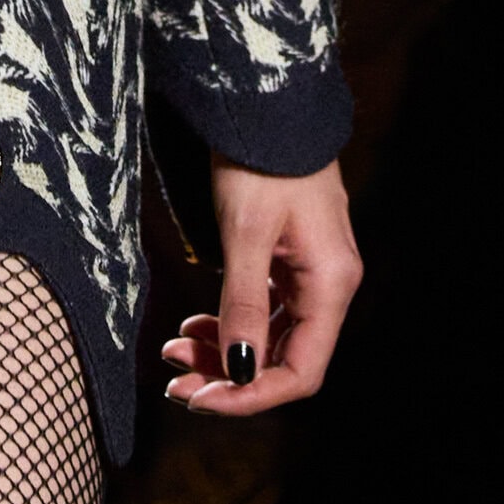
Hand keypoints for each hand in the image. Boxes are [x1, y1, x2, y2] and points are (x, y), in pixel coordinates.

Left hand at [161, 154, 361, 414]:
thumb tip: (237, 371)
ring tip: (173, 352)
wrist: (264, 103)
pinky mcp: (288, 260)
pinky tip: (193, 327)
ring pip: (267, 337)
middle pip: (282, 360)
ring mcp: (308, 274)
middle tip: (174, 385)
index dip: (251, 396)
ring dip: (223, 352)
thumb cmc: (260, 160)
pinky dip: (228, 323)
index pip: (300, 372)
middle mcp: (327, 287)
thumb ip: (242, 302)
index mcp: (330, 285)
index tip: (200, 399)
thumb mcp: (245, 232)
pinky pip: (262, 311)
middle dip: (228, 378)